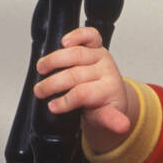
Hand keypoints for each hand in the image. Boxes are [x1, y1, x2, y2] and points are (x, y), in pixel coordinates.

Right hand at [34, 26, 134, 151]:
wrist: (110, 95)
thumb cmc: (104, 106)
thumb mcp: (105, 118)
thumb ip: (110, 120)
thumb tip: (122, 127)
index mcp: (110, 90)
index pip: (83, 93)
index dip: (65, 100)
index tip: (52, 107)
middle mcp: (107, 71)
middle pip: (75, 74)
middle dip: (53, 84)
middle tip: (40, 91)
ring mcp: (101, 56)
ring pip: (76, 54)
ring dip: (53, 61)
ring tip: (41, 70)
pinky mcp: (97, 46)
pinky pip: (89, 35)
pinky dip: (76, 35)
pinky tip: (63, 42)